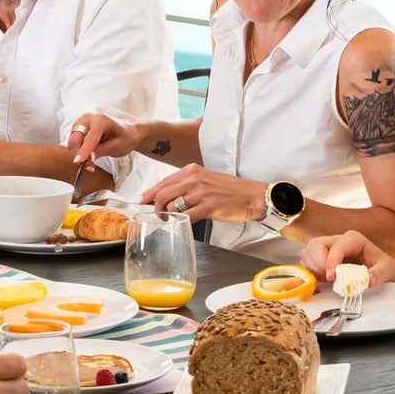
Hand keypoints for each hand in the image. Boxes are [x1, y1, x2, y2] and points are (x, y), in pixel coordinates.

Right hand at [67, 113, 137, 163]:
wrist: (127, 132)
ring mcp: (81, 122)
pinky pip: (72, 142)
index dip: (83, 151)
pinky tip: (88, 154)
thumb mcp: (118, 146)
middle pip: (75, 138)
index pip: (89, 138)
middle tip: (90, 167)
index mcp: (101, 120)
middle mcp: (88, 118)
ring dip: (78, 153)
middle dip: (79, 154)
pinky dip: (78, 151)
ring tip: (92, 160)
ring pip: (72, 142)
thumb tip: (87, 158)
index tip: (79, 162)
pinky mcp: (77, 128)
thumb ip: (102, 151)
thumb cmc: (125, 138)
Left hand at [140, 164, 265, 221]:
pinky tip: (182, 223)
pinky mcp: (208, 207)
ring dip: (168, 216)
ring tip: (171, 219)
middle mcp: (194, 179)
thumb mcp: (205, 179)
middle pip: (162, 194)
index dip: (149, 193)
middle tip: (158, 215)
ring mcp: (201, 193)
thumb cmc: (229, 189)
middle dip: (155, 207)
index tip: (141, 200)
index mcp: (192, 170)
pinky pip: (186, 217)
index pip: (163, 181)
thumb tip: (165, 195)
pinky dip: (180, 222)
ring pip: (172, 206)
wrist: (252, 195)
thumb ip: (186, 185)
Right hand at [300, 230, 394, 287]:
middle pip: (315, 245)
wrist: (379, 268)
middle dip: (319, 264)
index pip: (335, 247)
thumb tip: (368, 280)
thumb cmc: (382, 266)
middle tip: (330, 278)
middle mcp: (337, 240)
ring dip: (315, 269)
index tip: (332, 278)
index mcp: (353, 239)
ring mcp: (327, 247)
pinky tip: (324, 279)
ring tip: (330, 279)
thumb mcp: (386, 270)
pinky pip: (307, 262)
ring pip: (308, 253)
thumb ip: (378, 274)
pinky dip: (311, 272)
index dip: (330, 262)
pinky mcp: (320, 257)